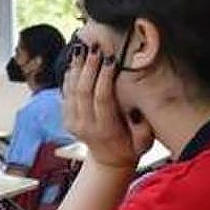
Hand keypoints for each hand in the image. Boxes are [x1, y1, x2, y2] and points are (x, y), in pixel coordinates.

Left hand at [63, 45, 153, 168]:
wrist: (108, 161)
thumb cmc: (130, 147)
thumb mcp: (144, 143)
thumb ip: (143, 127)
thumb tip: (137, 109)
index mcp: (105, 129)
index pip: (102, 98)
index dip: (105, 77)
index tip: (112, 58)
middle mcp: (85, 125)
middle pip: (83, 91)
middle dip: (89, 67)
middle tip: (95, 48)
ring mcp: (72, 122)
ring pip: (71, 91)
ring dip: (76, 68)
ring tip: (81, 48)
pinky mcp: (66, 118)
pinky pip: (65, 94)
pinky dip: (69, 77)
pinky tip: (74, 62)